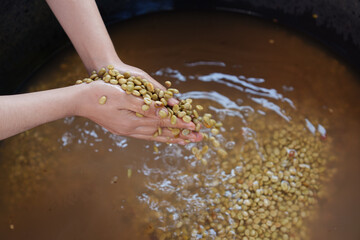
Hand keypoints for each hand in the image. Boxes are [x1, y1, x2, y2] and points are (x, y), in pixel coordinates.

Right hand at [77, 79, 201, 144]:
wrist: (78, 100)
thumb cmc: (99, 93)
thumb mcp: (123, 96)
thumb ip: (144, 106)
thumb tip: (163, 112)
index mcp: (131, 122)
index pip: (162, 123)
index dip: (179, 123)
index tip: (194, 126)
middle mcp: (130, 130)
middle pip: (161, 133)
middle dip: (180, 135)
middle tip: (197, 139)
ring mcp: (126, 131)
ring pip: (154, 136)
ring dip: (170, 138)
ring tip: (185, 142)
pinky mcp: (122, 129)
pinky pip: (144, 135)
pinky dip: (156, 136)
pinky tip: (162, 137)